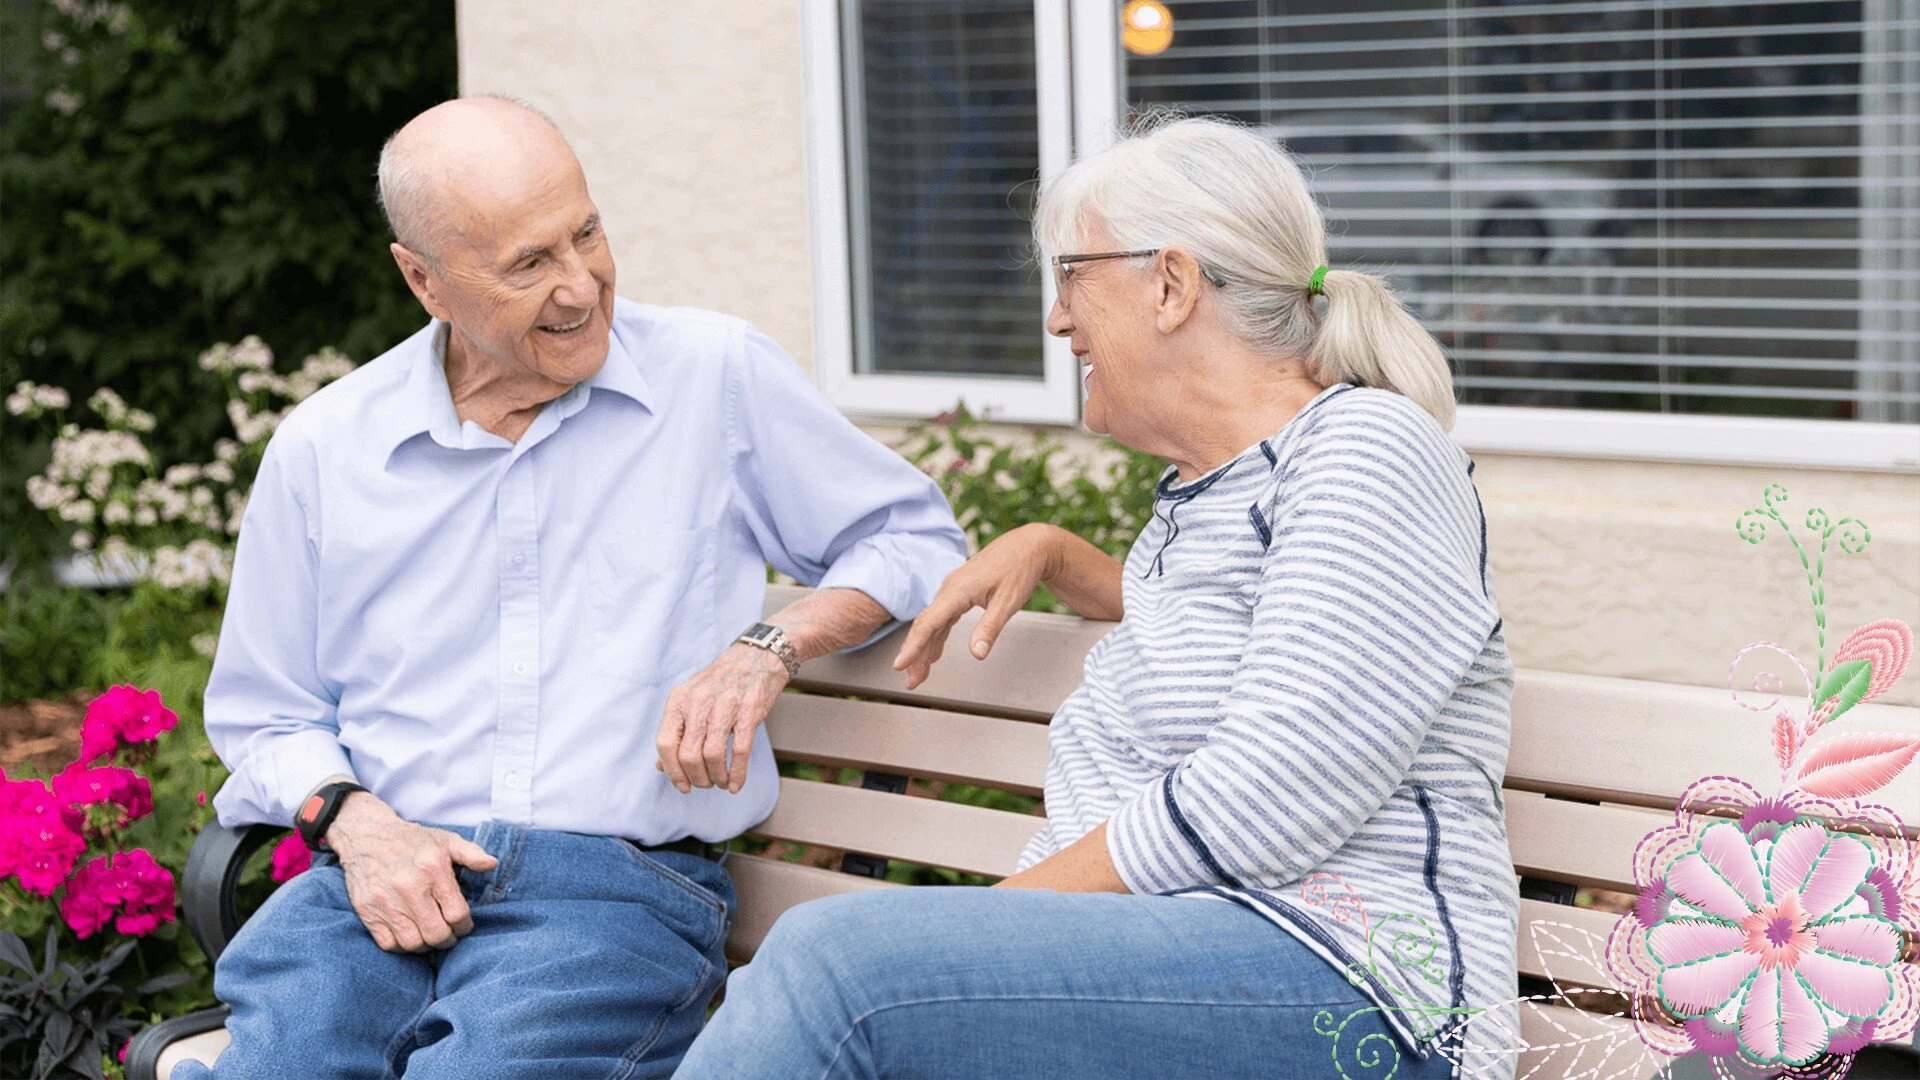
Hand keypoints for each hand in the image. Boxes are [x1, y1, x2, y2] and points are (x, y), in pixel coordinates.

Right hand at [326, 793, 498, 952]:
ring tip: (430, 935)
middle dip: (448, 939)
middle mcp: (409, 886)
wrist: (366, 836)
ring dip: (426, 945)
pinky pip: (388, 944)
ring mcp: (385, 900)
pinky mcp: (367, 910)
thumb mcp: (446, 840)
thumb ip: (471, 853)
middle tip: (449, 934)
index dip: (465, 925)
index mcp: (433, 869)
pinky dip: (402, 946)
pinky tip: (410, 934)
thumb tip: (492, 864)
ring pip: (413, 943)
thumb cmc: (412, 841)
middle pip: (436, 934)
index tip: (463, 925)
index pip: (457, 914)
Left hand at [656, 643, 789, 793]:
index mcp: (679, 700)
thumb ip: (677, 731)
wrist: (756, 657)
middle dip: (697, 778)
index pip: (665, 743)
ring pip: (712, 755)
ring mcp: (725, 705)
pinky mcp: (749, 711)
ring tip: (721, 782)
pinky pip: (740, 751)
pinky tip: (737, 783)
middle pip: (688, 754)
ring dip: (717, 777)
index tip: (683, 786)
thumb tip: (661, 766)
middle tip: (706, 784)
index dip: (672, 771)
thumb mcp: (692, 700)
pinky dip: (738, 774)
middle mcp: (698, 702)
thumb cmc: (721, 683)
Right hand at [892, 524, 1058, 688]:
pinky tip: (934, 653)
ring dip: (925, 648)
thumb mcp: (1008, 602)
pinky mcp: (960, 592)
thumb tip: (976, 654)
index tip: (901, 664)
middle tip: (911, 680)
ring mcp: (954, 590)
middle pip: (926, 625)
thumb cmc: (1019, 569)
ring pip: (933, 622)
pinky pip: (942, 617)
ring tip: (918, 673)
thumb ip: (989, 628)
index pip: (929, 622)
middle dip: (916, 654)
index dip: (913, 646)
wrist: (1030, 545)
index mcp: (958, 590)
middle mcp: (950, 588)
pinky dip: (937, 636)